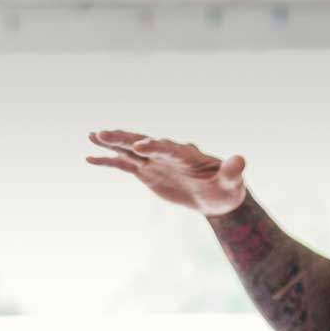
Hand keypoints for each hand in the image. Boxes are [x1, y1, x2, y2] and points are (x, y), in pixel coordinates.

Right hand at [85, 130, 248, 215]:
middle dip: (124, 138)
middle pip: (142, 143)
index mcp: (185, 155)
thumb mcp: (232, 183)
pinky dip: (108, 161)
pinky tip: (89, 158)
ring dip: (112, 143)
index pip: (167, 148)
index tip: (139, 146)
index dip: (153, 146)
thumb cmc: (227, 189)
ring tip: (92, 135)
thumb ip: (232, 172)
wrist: (218, 197)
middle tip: (103, 133)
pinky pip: (124, 164)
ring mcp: (154, 161)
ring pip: (129, 149)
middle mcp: (167, 154)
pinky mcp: (147, 171)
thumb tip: (240, 160)